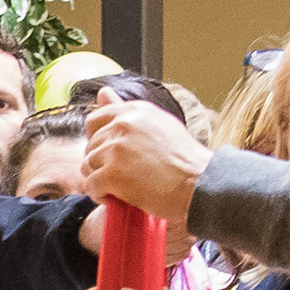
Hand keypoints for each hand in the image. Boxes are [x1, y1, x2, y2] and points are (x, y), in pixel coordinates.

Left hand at [79, 98, 208, 225]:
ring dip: (100, 180)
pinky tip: (118, 197)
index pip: (95, 120)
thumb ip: (127, 112)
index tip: (109, 154)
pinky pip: (91, 185)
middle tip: (122, 177)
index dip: (97, 140)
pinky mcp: (113, 174)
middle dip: (101, 164)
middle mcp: (123, 125)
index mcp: (135, 111)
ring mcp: (117, 149)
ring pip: (88, 166)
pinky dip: (100, 194)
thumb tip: (102, 92)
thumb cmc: (185, 160)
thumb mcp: (159, 125)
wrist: (201, 184)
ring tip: (122, 188)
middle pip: (91, 146)